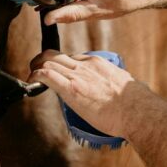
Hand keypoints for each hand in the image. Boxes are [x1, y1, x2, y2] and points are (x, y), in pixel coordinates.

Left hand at [29, 49, 143, 138]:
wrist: (136, 111)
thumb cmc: (135, 102)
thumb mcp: (124, 83)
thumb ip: (117, 81)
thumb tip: (123, 87)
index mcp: (98, 63)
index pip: (73, 58)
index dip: (61, 65)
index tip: (58, 73)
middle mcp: (85, 66)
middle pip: (56, 55)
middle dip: (42, 60)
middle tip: (36, 69)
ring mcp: (78, 76)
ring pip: (48, 62)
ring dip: (35, 68)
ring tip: (31, 76)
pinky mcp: (71, 89)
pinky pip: (47, 75)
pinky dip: (35, 76)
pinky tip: (30, 82)